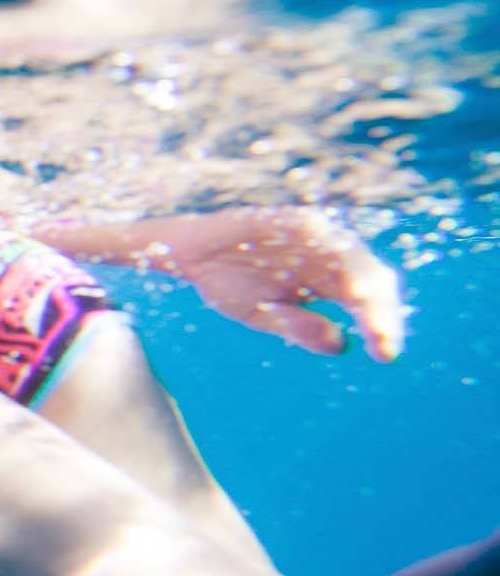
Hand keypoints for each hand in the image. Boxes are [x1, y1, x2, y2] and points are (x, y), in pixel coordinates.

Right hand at [166, 208, 406, 360]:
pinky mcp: (291, 219)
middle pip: (372, 277)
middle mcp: (329, 253)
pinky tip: (346, 285)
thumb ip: (300, 327)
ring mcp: (313, 233)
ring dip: (366, 286)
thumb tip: (342, 345)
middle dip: (382, 311)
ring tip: (372, 317)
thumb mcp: (265, 314)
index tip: (386, 355)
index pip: (367, 300)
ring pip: (354, 257)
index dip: (380, 325)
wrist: (189, 255)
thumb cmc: (229, 282)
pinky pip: (321, 236)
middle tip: (384, 341)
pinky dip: (336, 256)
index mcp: (329, 278)